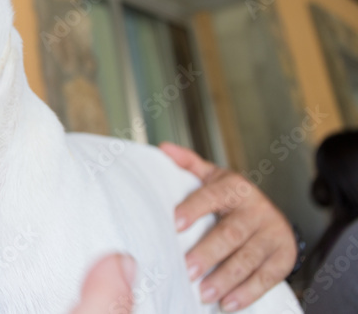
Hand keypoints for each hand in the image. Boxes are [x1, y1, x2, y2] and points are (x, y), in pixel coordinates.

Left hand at [161, 142, 296, 311]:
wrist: (271, 215)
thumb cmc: (232, 199)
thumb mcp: (214, 178)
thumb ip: (189, 164)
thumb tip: (163, 149)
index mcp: (235, 188)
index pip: (213, 196)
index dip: (194, 208)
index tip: (176, 224)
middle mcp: (256, 209)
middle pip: (231, 233)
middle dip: (208, 253)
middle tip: (188, 269)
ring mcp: (273, 233)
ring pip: (249, 258)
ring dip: (226, 278)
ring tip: (204, 292)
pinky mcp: (284, 256)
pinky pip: (267, 277)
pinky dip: (248, 292)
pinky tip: (230, 302)